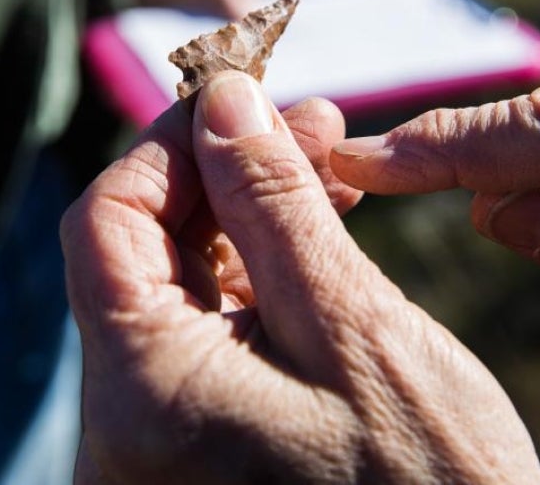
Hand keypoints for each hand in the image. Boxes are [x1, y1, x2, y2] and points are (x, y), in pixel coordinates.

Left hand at [61, 71, 539, 483]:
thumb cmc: (431, 483)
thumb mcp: (355, 327)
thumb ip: (275, 204)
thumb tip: (224, 98)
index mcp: (143, 395)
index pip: (107, 222)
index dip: (172, 143)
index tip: (246, 94)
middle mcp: (126, 425)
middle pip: (140, 249)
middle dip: (225, 172)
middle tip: (316, 123)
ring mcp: (160, 438)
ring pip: (179, 283)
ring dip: (249, 213)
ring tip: (331, 165)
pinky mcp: (200, 440)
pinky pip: (208, 329)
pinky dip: (259, 271)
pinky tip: (316, 229)